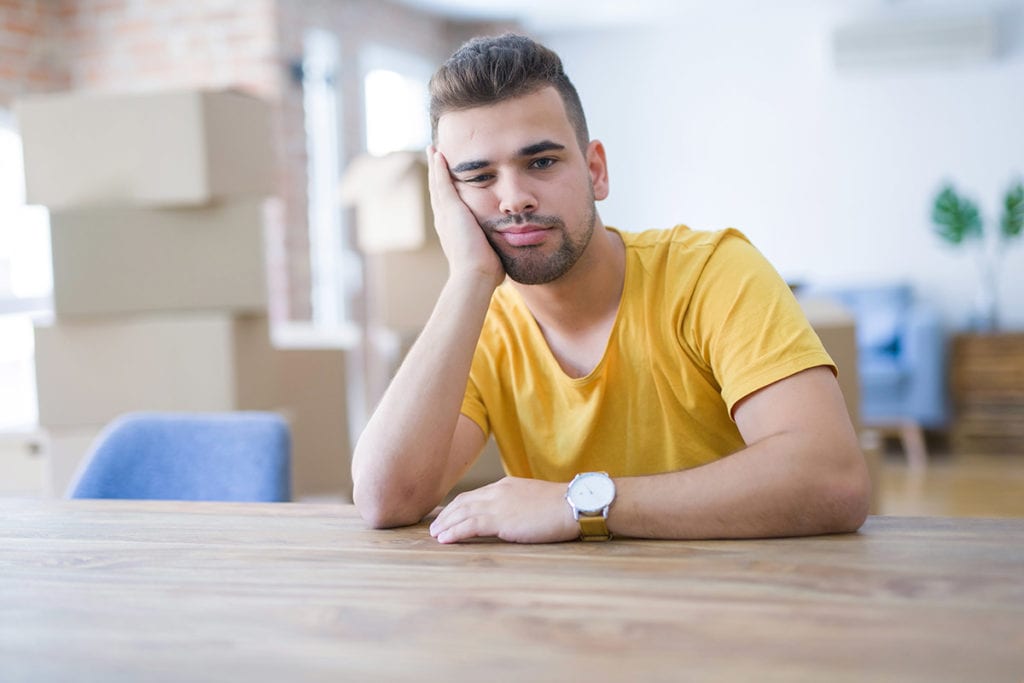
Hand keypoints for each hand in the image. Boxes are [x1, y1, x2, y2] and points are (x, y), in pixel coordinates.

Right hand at [426, 146, 504, 288]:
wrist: (475, 276)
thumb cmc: (486, 273)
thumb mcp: (491, 255)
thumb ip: (496, 249)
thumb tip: (508, 254)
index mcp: (453, 231)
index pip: (449, 206)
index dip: (447, 192)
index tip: (447, 180)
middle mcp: (445, 222)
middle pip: (439, 192)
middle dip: (437, 175)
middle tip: (434, 157)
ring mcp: (445, 215)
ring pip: (437, 185)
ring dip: (435, 167)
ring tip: (433, 151)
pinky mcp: (450, 210)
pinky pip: (442, 183)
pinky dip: (439, 168)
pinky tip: (438, 154)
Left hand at [429, 477, 578, 543]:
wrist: (574, 504)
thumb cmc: (561, 507)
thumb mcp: (533, 501)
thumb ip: (517, 506)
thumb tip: (511, 518)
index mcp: (505, 486)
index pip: (474, 495)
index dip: (458, 506)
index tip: (448, 515)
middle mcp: (497, 492)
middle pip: (463, 502)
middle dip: (446, 515)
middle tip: (434, 526)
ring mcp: (498, 504)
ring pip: (462, 513)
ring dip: (445, 524)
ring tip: (435, 535)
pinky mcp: (500, 519)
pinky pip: (469, 525)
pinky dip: (454, 532)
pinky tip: (445, 539)